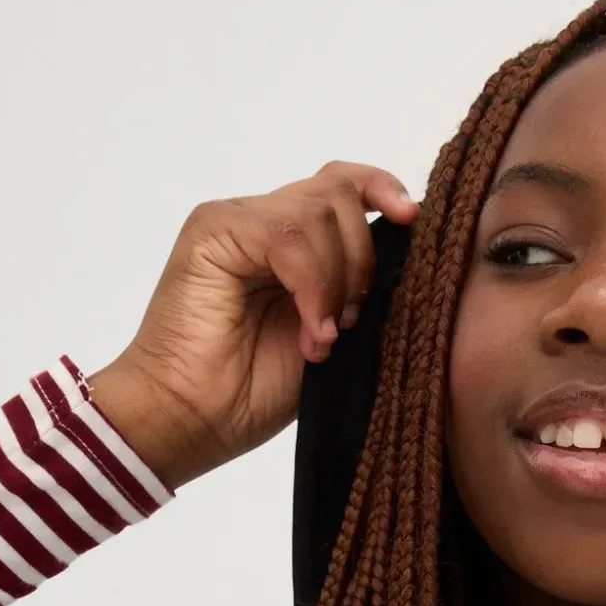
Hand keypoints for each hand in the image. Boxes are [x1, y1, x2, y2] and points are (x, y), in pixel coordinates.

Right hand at [86, 162, 418, 488]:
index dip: (383, 191)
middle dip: (362, 259)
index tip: (411, 220)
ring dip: (335, 281)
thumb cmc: (254, 391)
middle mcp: (263, 221)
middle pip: (338, 191)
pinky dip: (311, 285)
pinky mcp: (212, 231)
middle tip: (348, 321)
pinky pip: (286, 235)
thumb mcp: (330, 335)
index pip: (344, 185)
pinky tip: (311, 332)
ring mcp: (235, 221)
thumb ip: (356, 291)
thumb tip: (406, 260)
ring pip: (317, 212)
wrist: (194, 419)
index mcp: (292, 241)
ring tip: (321, 337)